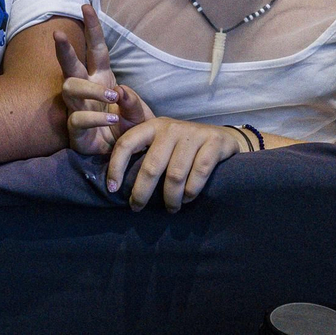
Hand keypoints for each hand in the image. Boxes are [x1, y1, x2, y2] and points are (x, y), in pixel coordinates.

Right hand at [55, 4, 150, 154]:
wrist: (124, 156)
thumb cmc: (129, 128)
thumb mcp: (140, 114)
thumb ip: (133, 103)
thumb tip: (121, 91)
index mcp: (102, 77)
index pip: (96, 49)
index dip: (92, 28)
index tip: (85, 6)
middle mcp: (86, 88)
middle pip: (71, 66)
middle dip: (64, 49)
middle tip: (59, 34)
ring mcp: (78, 107)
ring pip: (70, 88)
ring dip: (90, 90)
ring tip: (111, 97)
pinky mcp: (75, 129)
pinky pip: (78, 118)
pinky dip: (95, 116)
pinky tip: (110, 118)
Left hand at [105, 118, 245, 212]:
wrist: (223, 138)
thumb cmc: (184, 146)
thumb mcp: (162, 143)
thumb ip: (143, 155)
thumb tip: (116, 184)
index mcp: (152, 126)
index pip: (126, 144)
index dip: (116, 167)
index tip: (112, 189)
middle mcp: (170, 128)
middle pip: (151, 166)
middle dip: (142, 192)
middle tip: (137, 208)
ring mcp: (192, 134)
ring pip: (175, 175)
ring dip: (170, 197)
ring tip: (170, 208)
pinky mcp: (213, 143)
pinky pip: (198, 173)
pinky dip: (191, 191)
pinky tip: (188, 199)